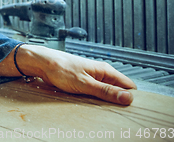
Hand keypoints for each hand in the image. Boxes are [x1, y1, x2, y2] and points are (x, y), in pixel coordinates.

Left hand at [17, 44, 135, 104]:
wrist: (42, 63)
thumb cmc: (60, 68)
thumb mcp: (85, 83)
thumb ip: (105, 91)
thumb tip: (127, 97)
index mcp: (105, 70)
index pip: (129, 86)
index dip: (130, 98)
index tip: (128, 109)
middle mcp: (101, 73)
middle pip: (118, 90)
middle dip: (117, 101)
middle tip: (112, 111)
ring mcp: (93, 77)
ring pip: (106, 92)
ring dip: (105, 101)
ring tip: (100, 108)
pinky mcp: (84, 82)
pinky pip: (96, 93)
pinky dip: (95, 99)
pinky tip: (90, 104)